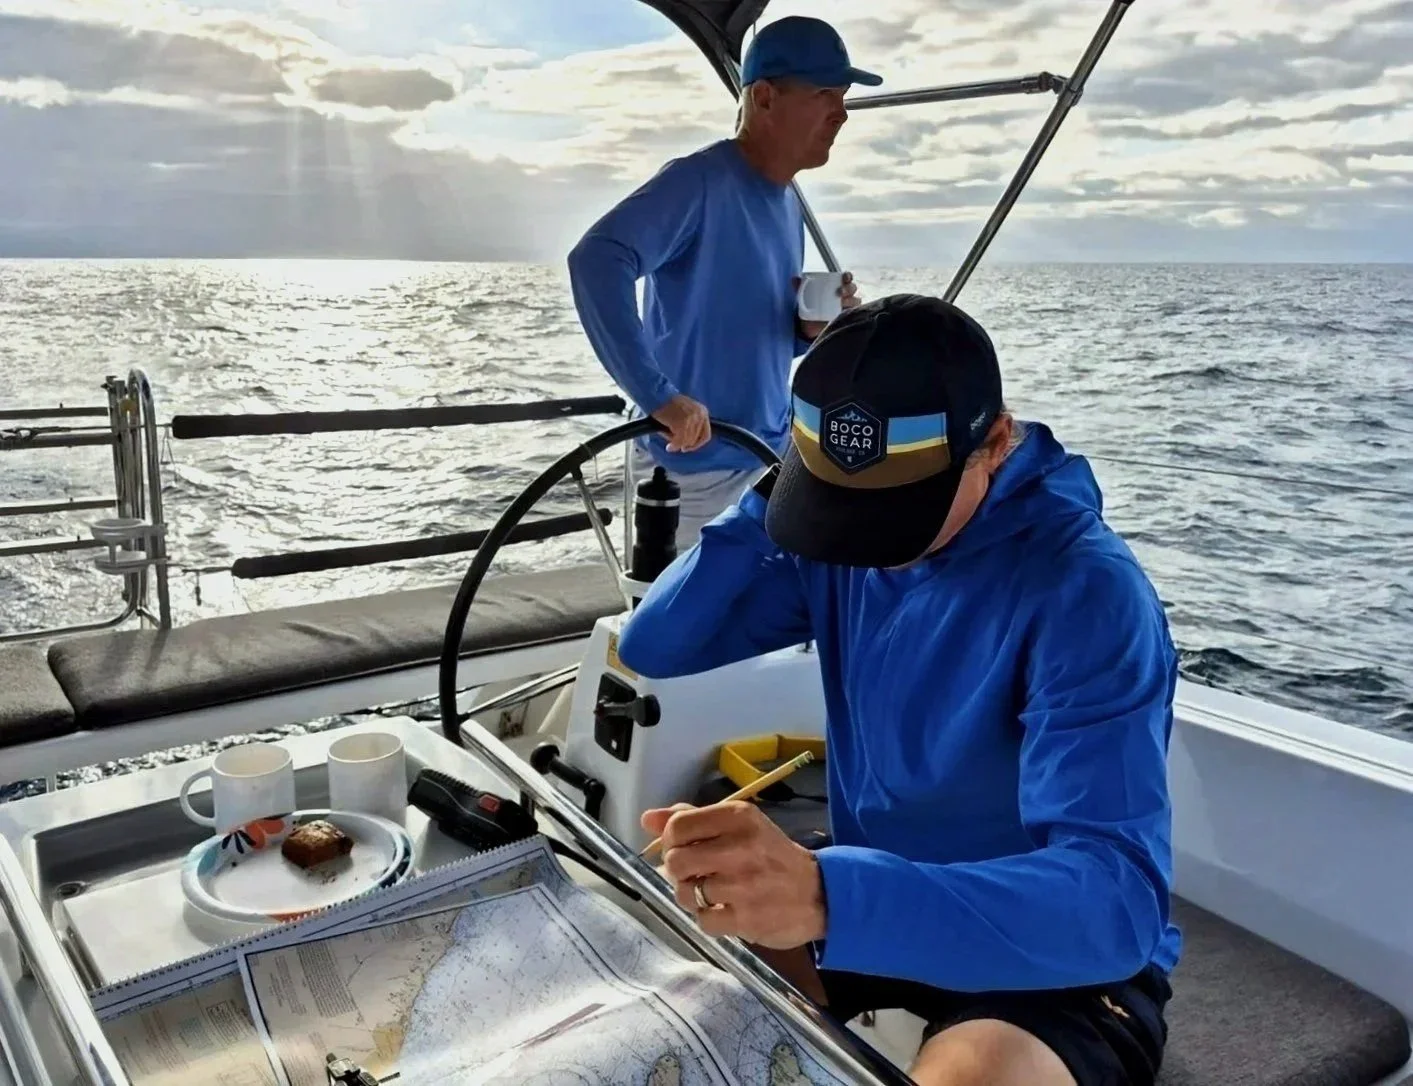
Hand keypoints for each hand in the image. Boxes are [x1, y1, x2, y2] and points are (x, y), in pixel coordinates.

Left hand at [641, 801, 825, 948]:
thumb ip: (692, 819)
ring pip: (685, 893)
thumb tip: (647, 819)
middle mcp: (740, 848)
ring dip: (692, 896)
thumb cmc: (771, 856)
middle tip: (695, 874)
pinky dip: (709, 919)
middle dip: (678, 871)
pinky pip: (703, 921)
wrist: (819, 893)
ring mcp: (744, 885)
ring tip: (712, 893)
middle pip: (675, 861)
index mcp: (738, 817)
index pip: (677, 826)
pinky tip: (725, 910)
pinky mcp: (747, 919)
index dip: (670, 841)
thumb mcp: (739, 825)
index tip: (684, 848)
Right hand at [651, 394, 710, 452]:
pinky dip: (674, 446)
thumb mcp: (686, 412)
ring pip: (688, 441)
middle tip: (678, 447)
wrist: (658, 396)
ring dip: (679, 445)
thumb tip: (688, 444)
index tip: (689, 447)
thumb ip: (691, 426)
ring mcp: (691, 419)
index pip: (706, 434)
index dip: (697, 444)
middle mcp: (700, 415)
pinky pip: (679, 441)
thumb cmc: (668, 405)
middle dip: (686, 445)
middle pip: (696, 439)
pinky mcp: (682, 423)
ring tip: (671, 446)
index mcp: (703, 412)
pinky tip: (669, 447)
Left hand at [796, 271, 860, 340]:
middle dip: (849, 289)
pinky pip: (854, 315)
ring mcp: (848, 308)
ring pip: (855, 302)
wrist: (812, 326)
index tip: (844, 277)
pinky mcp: (848, 319)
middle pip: (852, 289)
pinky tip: (846, 314)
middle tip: (840, 292)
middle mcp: (846, 296)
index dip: (847, 276)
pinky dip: (852, 314)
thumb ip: (800, 288)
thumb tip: (794, 279)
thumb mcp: (806, 298)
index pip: (847, 279)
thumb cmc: (813, 308)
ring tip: (842, 304)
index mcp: (838, 287)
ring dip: (851, 301)